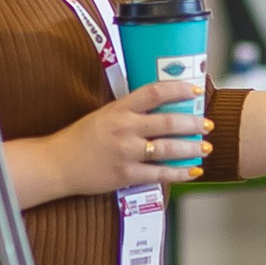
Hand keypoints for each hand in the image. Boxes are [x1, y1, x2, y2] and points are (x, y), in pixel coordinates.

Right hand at [41, 78, 210, 196]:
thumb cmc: (82, 137)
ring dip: (192, 148)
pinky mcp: (126, 174)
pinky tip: (193, 171)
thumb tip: (162, 107)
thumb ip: (131, 110)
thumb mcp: (105, 114)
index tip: (195, 92)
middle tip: (208, 125)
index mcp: (119, 108)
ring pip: (169, 149)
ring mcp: (126, 152)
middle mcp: (124, 128)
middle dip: (194, 124)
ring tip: (206, 148)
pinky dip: (180, 173)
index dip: (179, 90)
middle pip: (169, 122)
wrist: (58, 163)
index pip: (155, 92)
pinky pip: (160, 174)